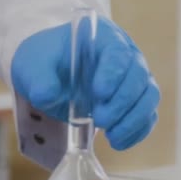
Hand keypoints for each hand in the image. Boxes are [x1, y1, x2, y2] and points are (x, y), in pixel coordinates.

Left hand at [11, 16, 159, 150]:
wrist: (48, 76)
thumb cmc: (44, 63)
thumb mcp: (32, 66)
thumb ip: (39, 78)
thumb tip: (48, 95)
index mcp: (102, 37)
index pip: (118, 51)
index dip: (113, 72)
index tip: (98, 93)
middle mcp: (126, 54)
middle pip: (139, 75)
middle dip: (122, 101)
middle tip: (100, 120)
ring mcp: (133, 78)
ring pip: (149, 96)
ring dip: (134, 119)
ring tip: (112, 137)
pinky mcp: (135, 101)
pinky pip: (147, 115)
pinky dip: (137, 131)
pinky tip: (118, 142)